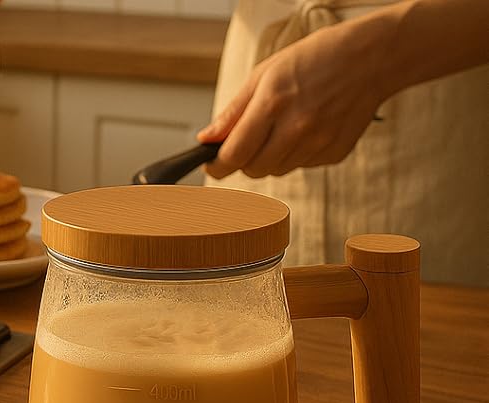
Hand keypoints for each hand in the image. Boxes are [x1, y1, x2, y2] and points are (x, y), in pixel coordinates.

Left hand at [197, 16, 391, 179]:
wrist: (371, 58)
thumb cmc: (315, 59)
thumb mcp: (264, 74)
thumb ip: (233, 112)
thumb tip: (206, 139)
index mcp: (273, 104)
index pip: (233, 154)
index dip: (217, 165)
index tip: (212, 164)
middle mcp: (296, 127)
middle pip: (253, 169)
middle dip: (244, 160)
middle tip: (249, 140)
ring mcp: (318, 143)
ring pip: (277, 170)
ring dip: (271, 157)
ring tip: (283, 126)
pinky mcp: (335, 152)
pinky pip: (302, 166)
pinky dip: (297, 154)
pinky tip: (307, 128)